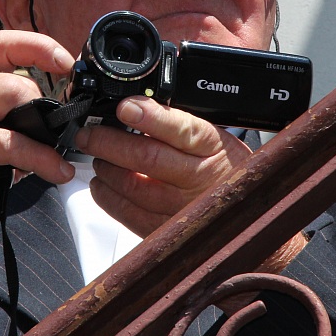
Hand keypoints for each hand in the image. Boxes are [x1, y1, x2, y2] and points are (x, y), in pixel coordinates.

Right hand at [0, 30, 75, 231]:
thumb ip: (13, 115)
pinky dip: (40, 158)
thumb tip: (58, 119)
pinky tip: (55, 170)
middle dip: (43, 111)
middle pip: (17, 79)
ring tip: (53, 156)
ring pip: (15, 96)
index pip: (4, 44)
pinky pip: (12, 142)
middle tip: (50, 137)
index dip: (39, 47)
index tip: (65, 61)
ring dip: (42, 131)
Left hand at [74, 97, 252, 237]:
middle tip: (88, 134)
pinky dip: (107, 196)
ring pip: (132, 186)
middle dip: (108, 142)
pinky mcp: (167, 229)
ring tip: (97, 156)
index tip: (125, 107)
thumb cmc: (224, 167)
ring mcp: (182, 207)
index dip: (149, 117)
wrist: (247, 213)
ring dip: (105, 168)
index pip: (179, 129)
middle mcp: (197, 177)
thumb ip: (180, 124)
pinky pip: (128, 214)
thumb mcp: (215, 136)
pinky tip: (102, 183)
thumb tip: (135, 107)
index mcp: (211, 146)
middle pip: (146, 158)